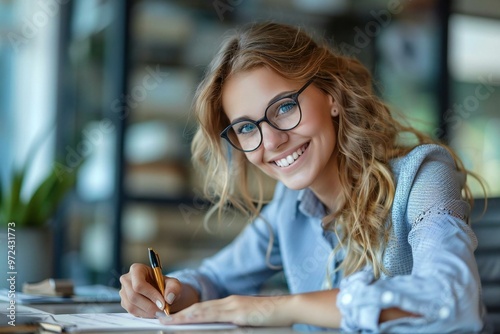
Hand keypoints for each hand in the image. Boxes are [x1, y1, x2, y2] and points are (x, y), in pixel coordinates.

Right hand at [119, 263, 182, 317]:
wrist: (161, 292)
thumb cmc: (165, 285)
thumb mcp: (173, 284)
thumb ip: (174, 288)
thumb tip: (169, 298)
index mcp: (137, 269)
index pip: (139, 284)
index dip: (151, 295)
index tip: (163, 303)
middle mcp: (127, 279)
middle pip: (133, 296)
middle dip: (149, 306)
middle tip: (162, 311)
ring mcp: (123, 291)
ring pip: (131, 306)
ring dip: (147, 312)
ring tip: (159, 312)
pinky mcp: (124, 302)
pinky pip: (131, 312)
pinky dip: (143, 314)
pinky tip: (152, 312)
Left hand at [158, 295, 296, 326]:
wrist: (289, 308)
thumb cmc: (273, 318)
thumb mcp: (249, 322)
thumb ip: (235, 323)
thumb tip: (224, 328)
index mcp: (231, 305)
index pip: (204, 310)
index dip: (187, 314)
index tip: (173, 319)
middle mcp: (229, 302)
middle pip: (199, 309)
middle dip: (179, 315)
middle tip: (162, 319)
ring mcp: (233, 306)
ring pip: (202, 310)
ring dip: (183, 316)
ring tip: (167, 321)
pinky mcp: (238, 311)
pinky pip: (213, 315)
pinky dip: (197, 316)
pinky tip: (187, 320)